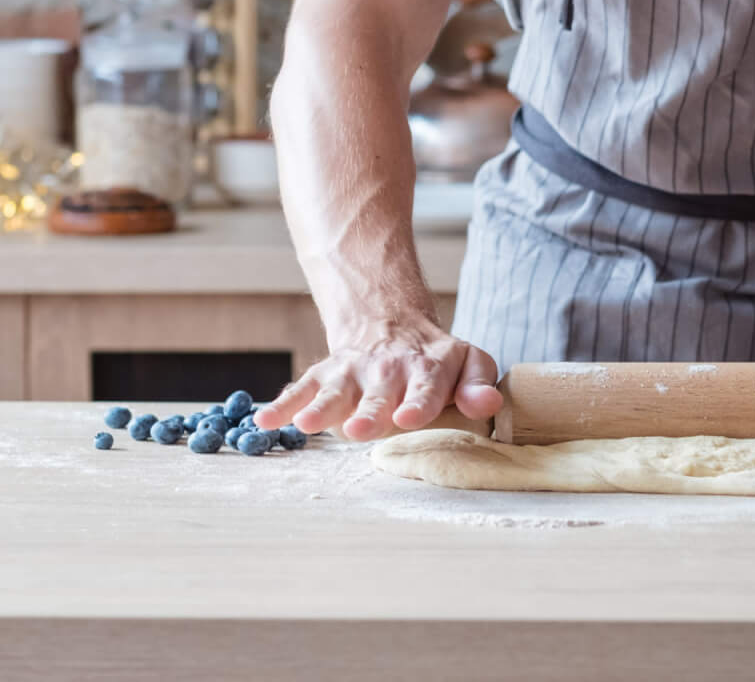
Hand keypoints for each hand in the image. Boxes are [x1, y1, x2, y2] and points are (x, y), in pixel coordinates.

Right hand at [254, 312, 504, 440]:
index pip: (426, 387)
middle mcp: (387, 370)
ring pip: (335, 392)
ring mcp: (352, 373)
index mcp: (428, 369)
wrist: (392, 324)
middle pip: (378, 395)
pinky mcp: (325, 375)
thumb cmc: (437, 360)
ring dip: (321, 408)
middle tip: (359, 430)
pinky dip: (284, 404)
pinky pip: (301, 389)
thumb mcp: (469, 362)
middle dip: (369, 414)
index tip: (409, 418)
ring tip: (306, 424)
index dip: (418, 403)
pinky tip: (266, 420)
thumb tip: (488, 405)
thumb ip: (478, 386)